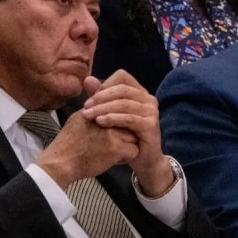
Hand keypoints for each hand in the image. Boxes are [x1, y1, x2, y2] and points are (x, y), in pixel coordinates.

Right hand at [35, 108, 139, 188]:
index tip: (112, 133)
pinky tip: (114, 159)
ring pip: (134, 136)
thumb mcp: (79, 117)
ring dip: (128, 144)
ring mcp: (112, 134)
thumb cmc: (70, 142)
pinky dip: (126, 157)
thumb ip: (94, 106)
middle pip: (130, 123)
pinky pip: (134, 151)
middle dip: (126, 132)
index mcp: (98, 110)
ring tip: (114, 150)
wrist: (61, 162)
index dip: (120, 122)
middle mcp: (106, 119)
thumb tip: (100, 88)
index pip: (122, 111)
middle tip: (114, 142)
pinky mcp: (116, 148)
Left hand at [80, 71, 173, 196]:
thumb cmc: (125, 136)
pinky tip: (100, 122)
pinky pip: (129, 118)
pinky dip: (113, 118)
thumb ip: (101, 97)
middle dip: (101, 97)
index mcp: (140, 93)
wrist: (143, 160)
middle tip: (85, 108)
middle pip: (122, 89)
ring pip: (124, 103)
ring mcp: (152, 111)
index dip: (104, 85)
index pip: (122, 77)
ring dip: (103, 108)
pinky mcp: (151, 125)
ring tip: (88, 116)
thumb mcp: (111, 115)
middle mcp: (149, 99)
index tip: (90, 99)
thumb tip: (88, 79)